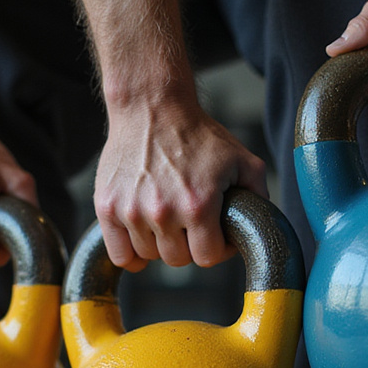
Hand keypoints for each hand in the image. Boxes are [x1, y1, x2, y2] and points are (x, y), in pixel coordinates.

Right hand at [94, 100, 267, 271]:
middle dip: (189, 245)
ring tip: (168, 218)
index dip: (218, 249)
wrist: (150, 107)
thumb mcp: (241, 158)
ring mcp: (131, 210)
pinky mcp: (107, 207)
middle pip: (178, 260)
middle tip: (191, 223)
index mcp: (197, 205)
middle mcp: (162, 212)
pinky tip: (144, 237)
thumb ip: (258, 194)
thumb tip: (260, 225)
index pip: (208, 257)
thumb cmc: (195, 133)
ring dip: (161, 243)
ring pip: (149, 256)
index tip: (217, 235)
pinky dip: (132, 253)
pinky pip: (120, 254)